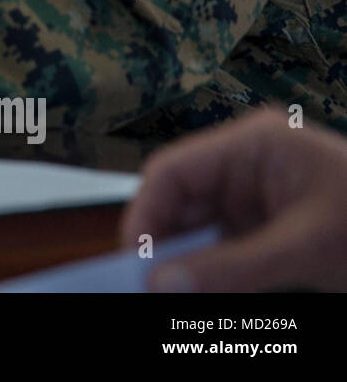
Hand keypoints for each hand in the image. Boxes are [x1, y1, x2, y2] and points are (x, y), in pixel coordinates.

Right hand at [119, 107, 346, 291]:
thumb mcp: (306, 249)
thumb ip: (231, 268)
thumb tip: (160, 286)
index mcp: (254, 144)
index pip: (173, 172)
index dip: (144, 215)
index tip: (133, 264)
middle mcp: (246, 165)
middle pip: (179, 200)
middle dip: (162, 244)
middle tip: (145, 288)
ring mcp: (256, 197)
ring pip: (196, 229)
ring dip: (184, 264)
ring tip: (168, 294)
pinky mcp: (266, 229)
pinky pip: (221, 250)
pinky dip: (210, 275)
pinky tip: (201, 293)